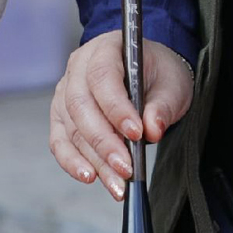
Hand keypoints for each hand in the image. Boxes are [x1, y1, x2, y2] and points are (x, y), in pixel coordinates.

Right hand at [47, 30, 191, 200]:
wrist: (148, 74)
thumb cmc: (158, 73)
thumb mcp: (172, 84)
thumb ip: (163, 105)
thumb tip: (152, 128)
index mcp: (106, 49)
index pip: (102, 76)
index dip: (116, 107)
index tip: (136, 133)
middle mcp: (79, 68)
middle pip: (80, 106)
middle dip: (104, 142)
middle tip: (126, 167)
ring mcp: (65, 93)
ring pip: (72, 129)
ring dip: (94, 159)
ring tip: (117, 183)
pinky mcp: (62, 117)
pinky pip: (60, 142)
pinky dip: (73, 162)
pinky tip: (91, 176)